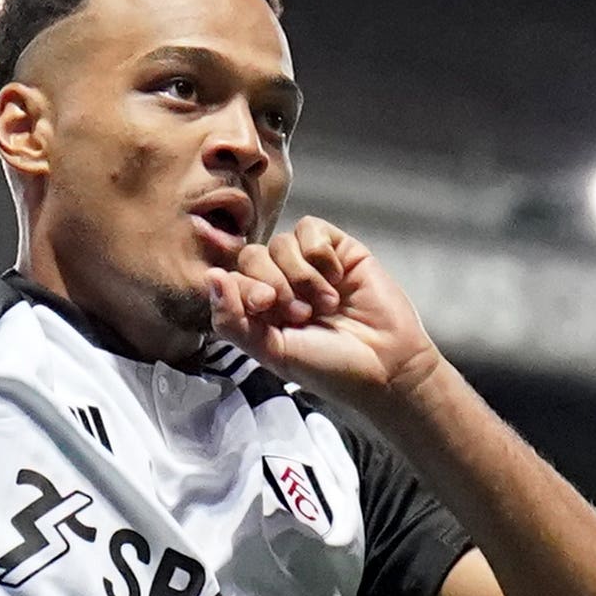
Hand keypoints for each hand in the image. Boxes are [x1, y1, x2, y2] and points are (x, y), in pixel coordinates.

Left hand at [219, 216, 443, 403]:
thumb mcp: (272, 352)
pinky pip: (310, 228)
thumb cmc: (330, 366)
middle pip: (252, 255)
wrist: (385, 366)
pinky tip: (336, 280)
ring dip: (300, 275)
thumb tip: (210, 277)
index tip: (266, 308)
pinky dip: (319, 254)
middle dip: (273, 282)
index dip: (242, 287)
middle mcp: (280, 284)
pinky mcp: (337, 249)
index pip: (230, 278)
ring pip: (280, 242)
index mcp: (259, 311)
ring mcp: (309, 265)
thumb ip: (233, 320)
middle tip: (300, 313)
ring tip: (324, 304)